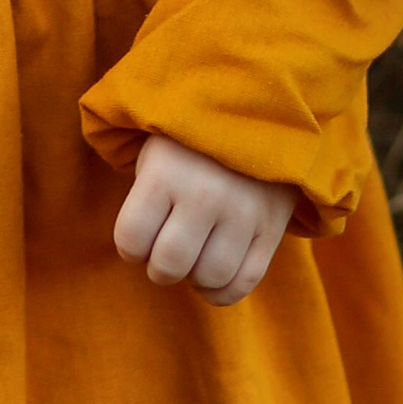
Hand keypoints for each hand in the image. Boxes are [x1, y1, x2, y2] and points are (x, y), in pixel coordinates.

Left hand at [113, 134, 295, 304]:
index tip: (139, 236)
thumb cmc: (191, 142)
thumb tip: (141, 251)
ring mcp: (243, 213)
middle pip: (170, 264)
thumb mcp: (156, 152)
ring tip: (193, 258)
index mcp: (165, 173)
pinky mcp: (272, 227)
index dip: (130, 246)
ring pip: (209, 277)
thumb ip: (145, 197)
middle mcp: (205, 195)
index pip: (131, 239)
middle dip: (160, 267)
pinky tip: (212, 280)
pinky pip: (245, 281)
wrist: (258, 111)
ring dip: (193, 278)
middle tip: (164, 252)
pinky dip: (223, 292)